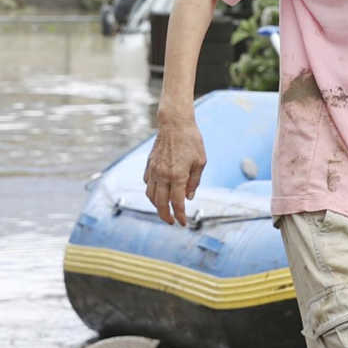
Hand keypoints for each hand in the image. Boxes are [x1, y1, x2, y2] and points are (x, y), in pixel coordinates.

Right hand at [145, 107, 206, 226]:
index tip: (183, 223)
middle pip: (160, 203)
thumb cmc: (191, 141)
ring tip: (164, 210)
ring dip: (156, 206)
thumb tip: (188, 198)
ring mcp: (153, 170)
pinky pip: (147, 184)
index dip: (180, 216)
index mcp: (178, 176)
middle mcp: (163, 175)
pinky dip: (151, 192)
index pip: (177, 203)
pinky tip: (158, 193)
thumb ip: (194, 182)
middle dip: (165, 216)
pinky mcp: (149, 165)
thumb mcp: (201, 162)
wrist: (174, 123)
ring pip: (150, 195)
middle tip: (171, 222)